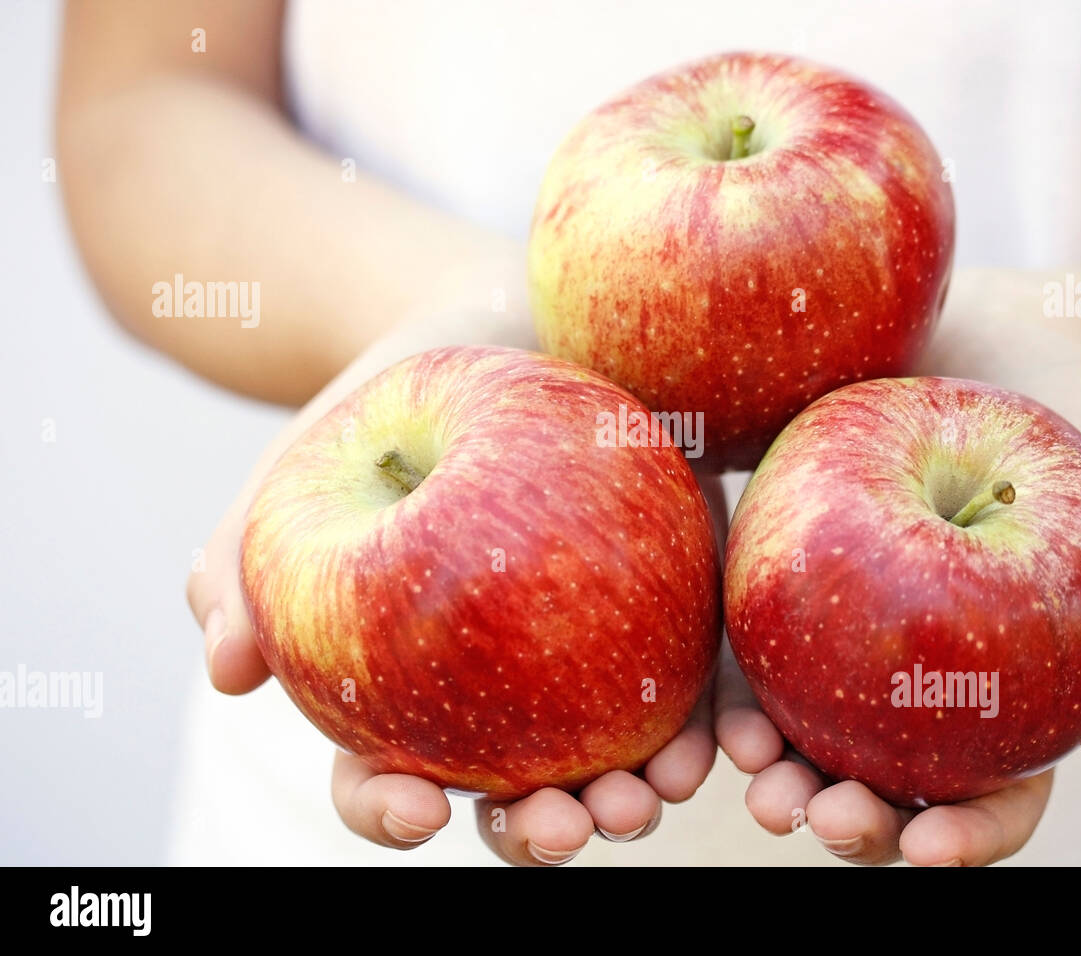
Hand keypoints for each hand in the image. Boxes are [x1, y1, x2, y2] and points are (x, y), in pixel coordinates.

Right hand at [185, 310, 717, 864]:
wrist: (504, 315)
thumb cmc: (390, 403)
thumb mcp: (308, 465)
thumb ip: (243, 556)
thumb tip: (228, 671)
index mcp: (413, 685)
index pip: (389, 775)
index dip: (391, 809)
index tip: (418, 807)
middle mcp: (511, 690)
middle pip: (523, 793)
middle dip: (545, 830)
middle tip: (568, 823)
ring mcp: (600, 654)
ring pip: (622, 758)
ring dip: (640, 795)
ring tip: (658, 790)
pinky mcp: (680, 603)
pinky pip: (705, 678)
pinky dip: (719, 723)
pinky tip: (731, 738)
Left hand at [714, 270, 1080, 864]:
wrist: (958, 309)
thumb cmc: (1059, 404)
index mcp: (997, 680)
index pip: (992, 785)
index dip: (966, 830)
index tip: (926, 842)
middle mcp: (907, 671)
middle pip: (881, 776)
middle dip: (850, 818)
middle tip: (816, 816)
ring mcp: (829, 629)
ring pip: (797, 731)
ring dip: (772, 775)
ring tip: (751, 780)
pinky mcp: (761, 575)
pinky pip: (732, 649)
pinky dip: (718, 698)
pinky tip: (702, 719)